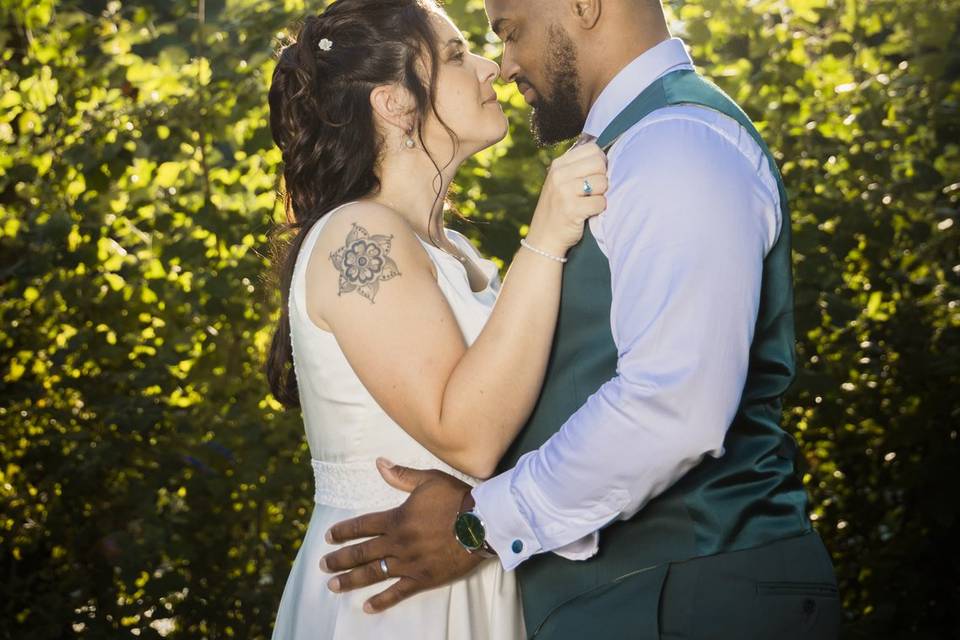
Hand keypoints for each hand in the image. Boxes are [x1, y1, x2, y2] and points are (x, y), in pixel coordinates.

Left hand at [319, 458, 487, 612]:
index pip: (362, 526)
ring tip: (333, 586)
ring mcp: (409, 562)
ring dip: (351, 580)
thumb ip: (401, 475)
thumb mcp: (428, 480)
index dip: (343, 532)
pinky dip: (382, 600)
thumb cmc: (455, 498)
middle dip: (339, 559)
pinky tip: (367, 607)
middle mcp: (397, 542)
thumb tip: (379, 463)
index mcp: (396, 518)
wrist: (481, 523)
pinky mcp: (423, 578)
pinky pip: (398, 592)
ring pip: (373, 573)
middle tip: (323, 565)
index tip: (328, 538)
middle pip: (361, 552)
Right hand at [525, 141, 608, 256]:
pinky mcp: (572, 209)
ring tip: (588, 203)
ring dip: (601, 195)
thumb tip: (605, 155)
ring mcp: (564, 191)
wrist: (543, 239)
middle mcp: (559, 175)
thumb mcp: (561, 182)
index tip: (594, 176)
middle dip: (602, 179)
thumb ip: (578, 167)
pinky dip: (599, 210)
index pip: (593, 149)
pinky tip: (587, 214)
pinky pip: (601, 202)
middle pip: (600, 163)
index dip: (600, 162)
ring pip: (602, 182)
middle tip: (592, 192)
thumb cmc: (559, 209)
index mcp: (558, 164)